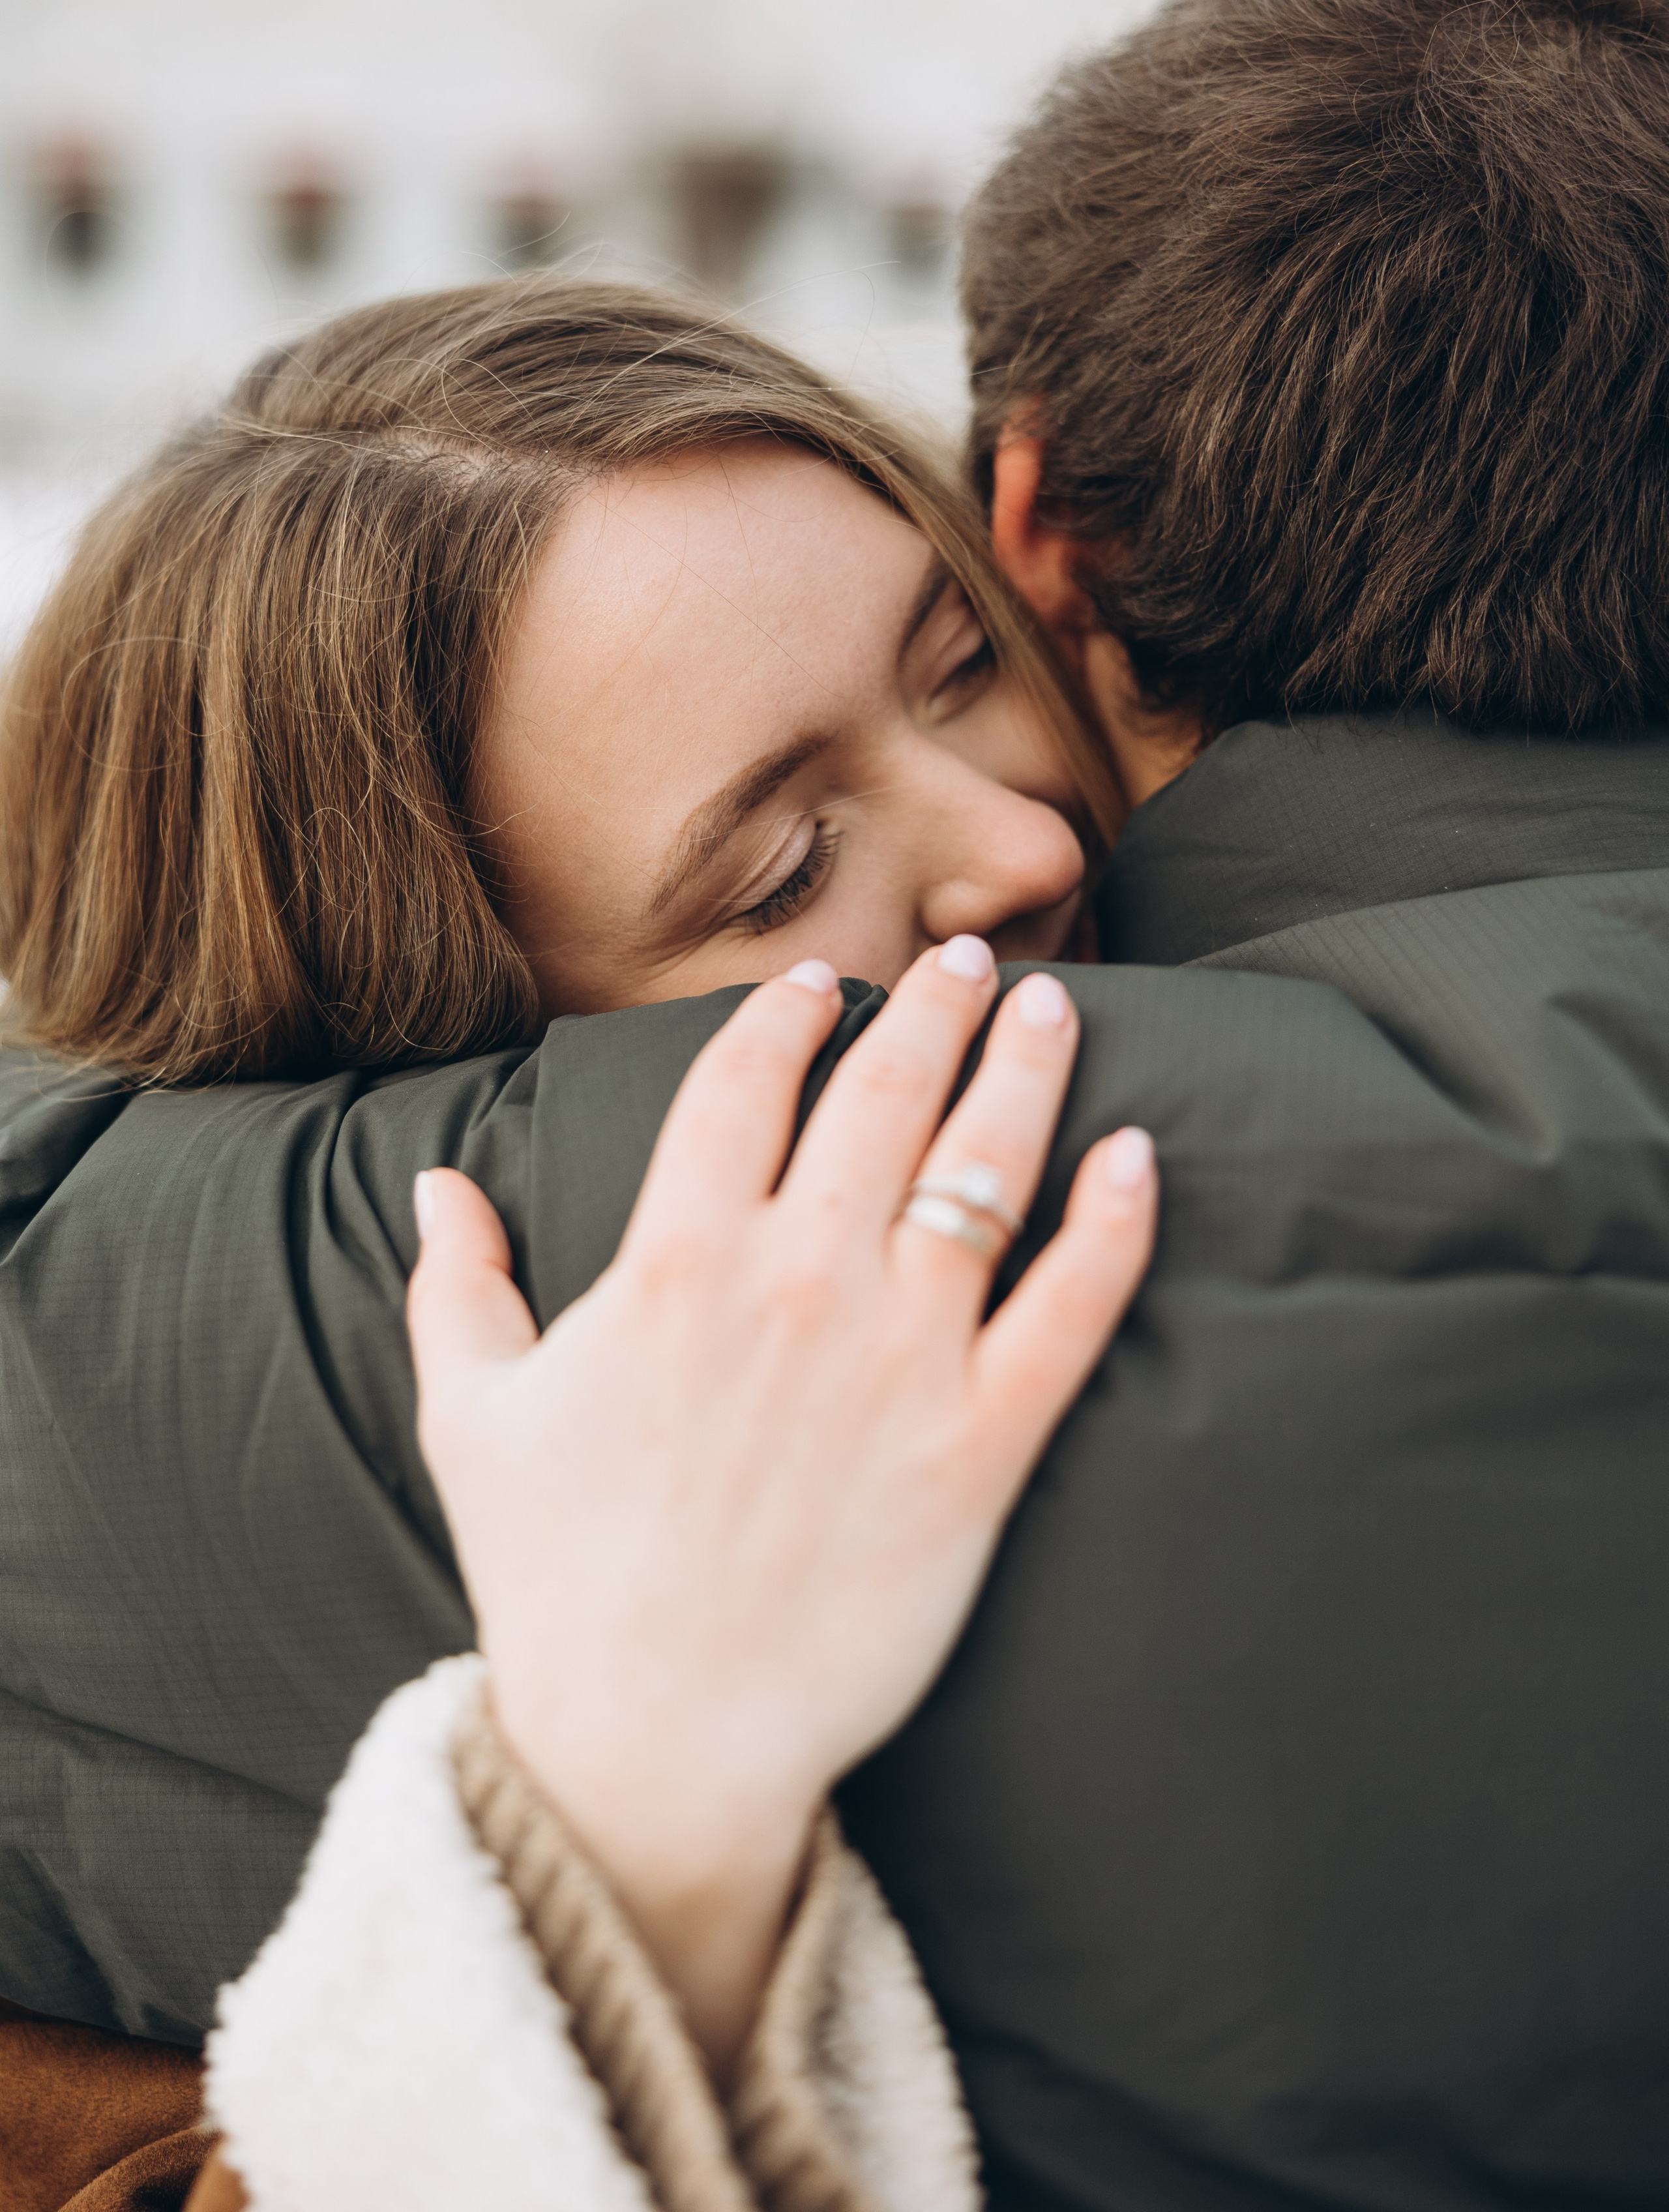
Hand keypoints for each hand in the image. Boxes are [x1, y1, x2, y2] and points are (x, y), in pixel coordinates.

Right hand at [407, 938, 1156, 2073]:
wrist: (655, 1743)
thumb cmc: (554, 1580)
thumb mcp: (470, 1418)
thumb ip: (456, 1284)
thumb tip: (436, 1182)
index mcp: (675, 1260)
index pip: (745, 1083)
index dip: (787, 1016)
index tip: (822, 983)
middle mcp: (797, 1283)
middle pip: (882, 1096)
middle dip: (931, 1010)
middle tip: (968, 960)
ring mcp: (899, 1361)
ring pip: (985, 1170)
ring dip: (1025, 1070)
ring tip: (1053, 1006)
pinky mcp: (980, 1447)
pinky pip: (1071, 1309)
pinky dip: (1114, 1223)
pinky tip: (1138, 1157)